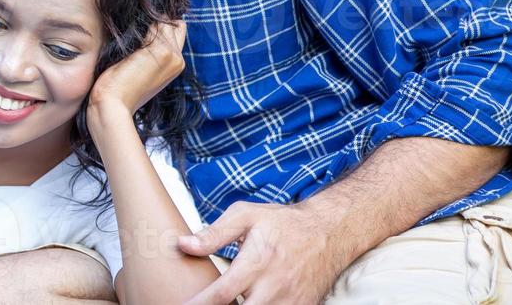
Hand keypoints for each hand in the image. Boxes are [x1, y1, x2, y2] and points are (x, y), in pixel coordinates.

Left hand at [87, 20, 186, 121]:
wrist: (112, 105)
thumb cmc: (118, 88)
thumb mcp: (140, 69)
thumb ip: (147, 52)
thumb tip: (142, 29)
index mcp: (175, 65)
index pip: (177, 31)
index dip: (161, 25)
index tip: (141, 25)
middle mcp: (178, 60)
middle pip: (175, 23)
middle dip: (157, 20)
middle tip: (134, 26)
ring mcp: (172, 55)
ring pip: (166, 21)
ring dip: (147, 20)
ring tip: (127, 31)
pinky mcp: (161, 51)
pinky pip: (157, 23)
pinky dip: (141, 22)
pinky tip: (126, 32)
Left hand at [177, 200, 348, 304]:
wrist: (329, 232)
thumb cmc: (283, 222)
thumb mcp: (245, 216)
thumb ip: (214, 233)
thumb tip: (183, 245)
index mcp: (256, 264)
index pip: (221, 294)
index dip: (198, 304)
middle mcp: (274, 288)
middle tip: (201, 304)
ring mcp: (290, 302)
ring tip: (225, 302)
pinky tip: (247, 303)